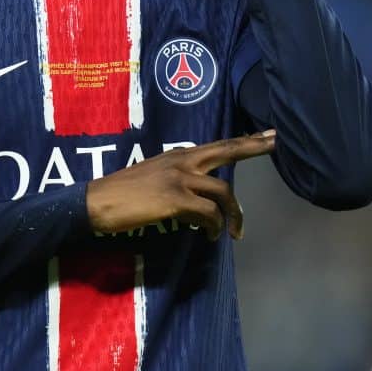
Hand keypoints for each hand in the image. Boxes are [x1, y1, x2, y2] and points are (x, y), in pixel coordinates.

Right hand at [85, 131, 275, 240]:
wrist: (96, 202)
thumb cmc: (121, 193)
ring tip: (232, 233)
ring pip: (222, 193)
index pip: (217, 144)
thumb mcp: (152, 175)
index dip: (245, 140)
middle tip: (275, 143)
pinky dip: (214, 227)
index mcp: (177, 155)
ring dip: (233, 215)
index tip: (269, 134)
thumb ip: (176, 177)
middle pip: (226, 151)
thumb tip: (196, 193)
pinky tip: (210, 237)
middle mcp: (182, 161)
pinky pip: (208, 214)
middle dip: (253, 147)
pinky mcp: (175, 199)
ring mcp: (179, 179)